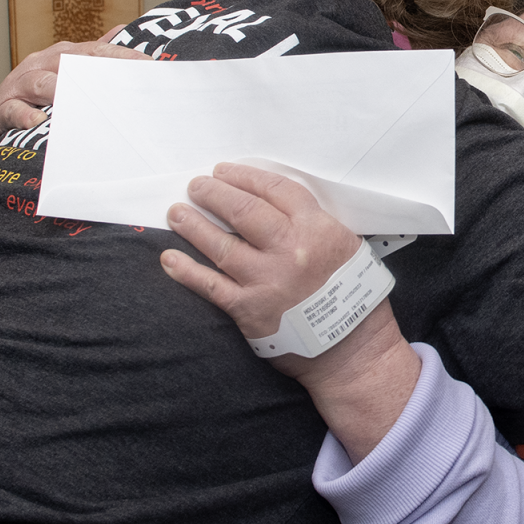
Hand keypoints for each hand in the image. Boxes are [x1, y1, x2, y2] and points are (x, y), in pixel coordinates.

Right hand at [0, 28, 149, 165]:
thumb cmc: (35, 96)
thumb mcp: (64, 73)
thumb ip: (91, 56)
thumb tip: (122, 30)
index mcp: (62, 57)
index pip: (97, 51)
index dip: (123, 57)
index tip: (151, 66)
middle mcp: (42, 65)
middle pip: (73, 61)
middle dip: (101, 68)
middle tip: (126, 81)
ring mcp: (20, 85)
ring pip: (41, 82)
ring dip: (61, 89)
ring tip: (81, 101)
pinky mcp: (2, 107)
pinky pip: (13, 110)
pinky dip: (25, 115)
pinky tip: (38, 121)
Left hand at [161, 163, 361, 340]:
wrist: (353, 351)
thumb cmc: (353, 300)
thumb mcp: (347, 247)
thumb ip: (313, 224)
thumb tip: (273, 205)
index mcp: (318, 230)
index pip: (275, 191)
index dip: (245, 177)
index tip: (225, 172)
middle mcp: (291, 251)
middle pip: (243, 210)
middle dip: (213, 193)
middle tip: (196, 186)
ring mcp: (267, 280)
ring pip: (220, 244)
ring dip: (193, 225)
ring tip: (177, 212)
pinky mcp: (250, 309)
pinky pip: (210, 285)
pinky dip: (186, 271)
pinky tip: (169, 258)